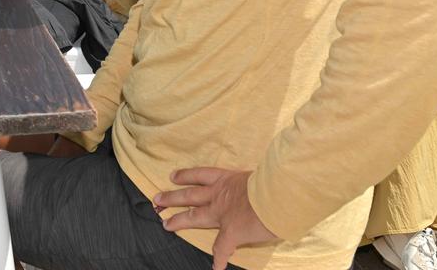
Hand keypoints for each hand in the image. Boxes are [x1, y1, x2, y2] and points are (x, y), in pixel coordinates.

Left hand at [154, 168, 276, 269]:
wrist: (279, 195)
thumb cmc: (274, 181)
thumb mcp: (259, 176)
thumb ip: (252, 184)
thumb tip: (262, 188)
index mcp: (227, 179)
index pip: (201, 174)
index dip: (186, 175)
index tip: (173, 176)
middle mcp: (219, 195)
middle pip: (190, 194)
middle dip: (172, 197)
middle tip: (157, 198)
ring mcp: (222, 214)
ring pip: (194, 215)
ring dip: (179, 220)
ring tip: (165, 223)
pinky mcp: (231, 232)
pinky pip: (221, 248)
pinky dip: (219, 259)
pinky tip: (216, 267)